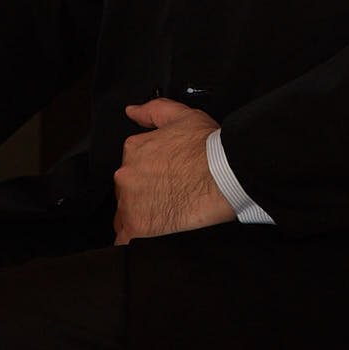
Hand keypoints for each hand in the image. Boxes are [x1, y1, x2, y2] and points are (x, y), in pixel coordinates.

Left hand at [114, 98, 233, 242]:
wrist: (223, 173)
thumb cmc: (208, 147)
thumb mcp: (182, 115)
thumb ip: (153, 111)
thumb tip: (133, 111)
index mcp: (134, 149)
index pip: (131, 165)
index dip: (147, 173)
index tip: (163, 177)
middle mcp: (126, 175)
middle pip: (126, 190)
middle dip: (142, 194)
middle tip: (168, 195)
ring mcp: (130, 202)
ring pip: (125, 214)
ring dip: (140, 215)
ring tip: (166, 214)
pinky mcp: (137, 227)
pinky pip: (125, 239)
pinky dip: (135, 238)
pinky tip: (150, 236)